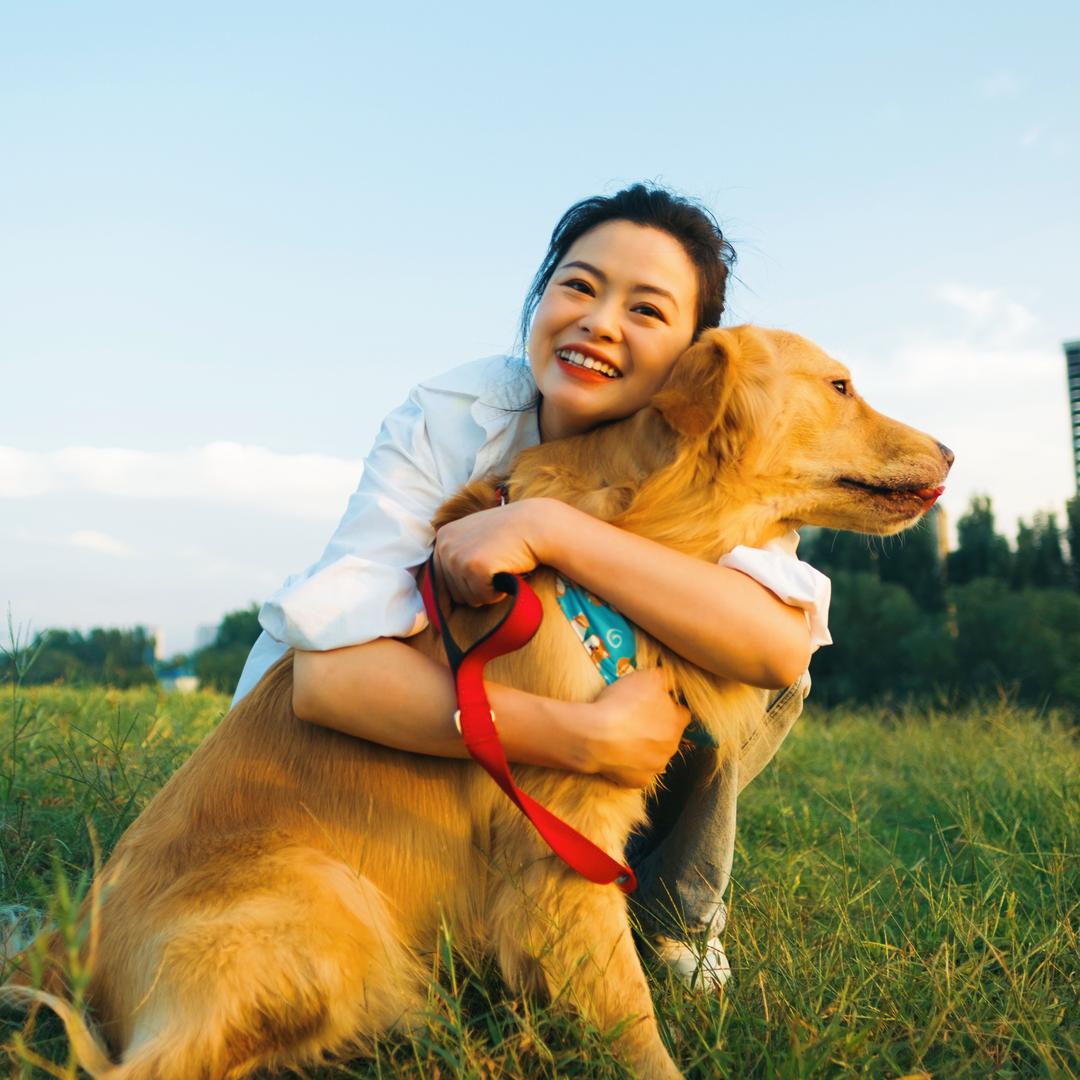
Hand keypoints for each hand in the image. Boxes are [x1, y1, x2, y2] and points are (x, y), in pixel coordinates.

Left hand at [434, 499, 562, 606]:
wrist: (536, 525)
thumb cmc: (511, 534)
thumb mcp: (476, 537)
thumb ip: (460, 554)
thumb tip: (446, 594)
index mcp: (444, 537)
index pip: (440, 580)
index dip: (460, 588)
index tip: (472, 587)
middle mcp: (445, 546)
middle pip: (454, 592)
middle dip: (477, 589)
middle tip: (496, 568)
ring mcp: (457, 556)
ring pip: (469, 598)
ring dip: (488, 591)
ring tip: (501, 568)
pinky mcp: (473, 567)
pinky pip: (483, 597)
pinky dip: (498, 593)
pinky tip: (506, 573)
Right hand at [583, 670, 689, 787]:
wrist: (596, 736)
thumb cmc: (622, 704)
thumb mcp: (646, 677)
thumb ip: (664, 678)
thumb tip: (669, 681)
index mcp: (676, 722)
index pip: (682, 714)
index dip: (668, 707)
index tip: (653, 704)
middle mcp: (671, 747)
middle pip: (669, 736)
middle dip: (657, 729)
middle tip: (635, 720)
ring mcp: (655, 767)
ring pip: (655, 756)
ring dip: (645, 748)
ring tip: (624, 738)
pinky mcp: (638, 781)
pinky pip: (638, 773)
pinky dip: (631, 766)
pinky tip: (618, 755)